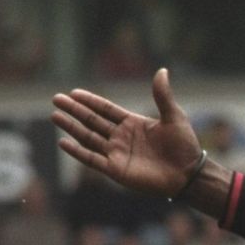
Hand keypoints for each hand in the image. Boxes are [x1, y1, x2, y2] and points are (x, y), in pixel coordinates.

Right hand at [52, 68, 202, 197]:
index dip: (90, 101)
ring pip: (88, 138)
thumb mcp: (174, 116)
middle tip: (56, 99)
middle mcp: (121, 137)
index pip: (106, 110)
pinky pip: (92, 159)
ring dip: (72, 127)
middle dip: (75, 110)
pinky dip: (77, 152)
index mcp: (133, 124)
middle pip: (93, 121)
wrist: (188, 174)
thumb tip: (162, 70)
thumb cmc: (184, 146)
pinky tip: (63, 142)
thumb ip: (163, 96)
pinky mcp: (116, 170)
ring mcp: (117, 154)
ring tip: (55, 116)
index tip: (74, 92)